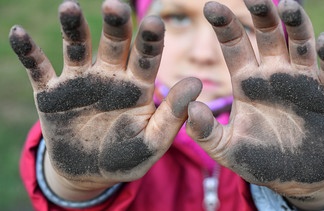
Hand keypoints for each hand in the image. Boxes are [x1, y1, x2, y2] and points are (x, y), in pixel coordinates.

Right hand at [10, 0, 200, 199]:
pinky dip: (28, 52)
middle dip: (115, 25)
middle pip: (114, 44)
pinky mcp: (51, 92)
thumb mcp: (152, 143)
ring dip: (73, 28)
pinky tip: (18, 34)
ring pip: (77, 48)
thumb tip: (197, 83)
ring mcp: (80, 81)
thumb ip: (172, 116)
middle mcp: (110, 76)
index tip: (155, 21)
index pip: (147, 57)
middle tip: (115, 6)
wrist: (90, 171)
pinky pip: (38, 68)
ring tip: (69, 8)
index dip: (150, 40)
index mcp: (137, 87)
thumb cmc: (126, 157)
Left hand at [186, 0, 323, 208]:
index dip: (224, 26)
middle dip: (262, 15)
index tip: (210, 7)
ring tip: (288, 5)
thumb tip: (189, 107)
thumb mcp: (225, 148)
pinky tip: (323, 42)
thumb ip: (205, 131)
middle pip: (268, 36)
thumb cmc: (257, 159)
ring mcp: (302, 82)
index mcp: (247, 82)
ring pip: (300, 45)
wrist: (293, 177)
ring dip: (296, 25)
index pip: (235, 45)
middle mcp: (274, 75)